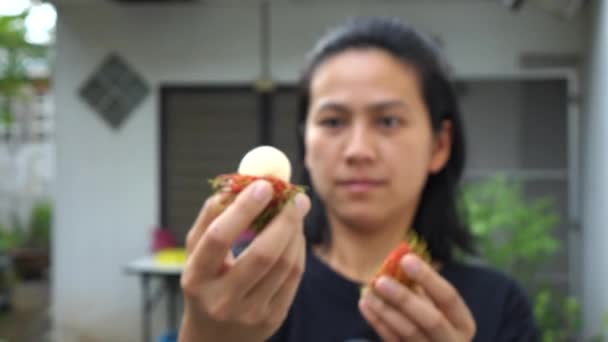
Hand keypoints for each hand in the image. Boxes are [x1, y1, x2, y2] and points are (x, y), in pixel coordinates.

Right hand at [179, 180, 310, 341]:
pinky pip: (294, 276)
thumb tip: (236, 184)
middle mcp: (222, 300)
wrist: (213, 338)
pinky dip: (299, 249)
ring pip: (285, 264)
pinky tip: (296, 235)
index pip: (218, 238)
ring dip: (296, 232)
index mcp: (195, 278)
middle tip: (297, 198)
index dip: (243, 209)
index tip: (264, 185)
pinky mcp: (273, 318)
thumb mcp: (196, 254)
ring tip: (296, 212)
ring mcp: (250, 313)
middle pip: (262, 254)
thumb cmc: (205, 283)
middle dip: (285, 220)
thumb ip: (211, 217)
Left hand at [359, 254, 475, 340]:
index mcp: (463, 324)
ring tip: (368, 291)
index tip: (406, 259)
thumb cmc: (427, 319)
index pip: (449, 297)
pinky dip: (378, 322)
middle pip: (431, 319)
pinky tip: (365, 304)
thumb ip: (420, 287)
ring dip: (385, 309)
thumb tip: (400, 260)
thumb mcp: (431, 305)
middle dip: (405, 298)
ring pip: (409, 332)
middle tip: (381, 280)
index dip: (428, 277)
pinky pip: (393, 341)